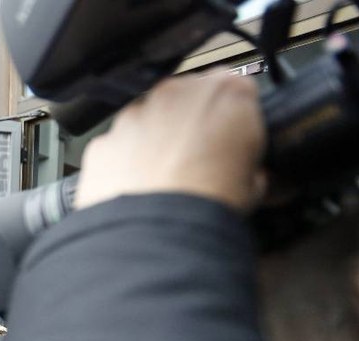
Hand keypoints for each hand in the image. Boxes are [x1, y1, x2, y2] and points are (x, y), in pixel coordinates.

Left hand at [76, 72, 266, 213]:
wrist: (156, 231)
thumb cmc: (209, 202)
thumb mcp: (255, 185)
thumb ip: (253, 165)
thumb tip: (252, 178)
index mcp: (226, 92)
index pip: (237, 91)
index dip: (234, 120)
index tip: (232, 140)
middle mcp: (176, 94)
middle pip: (186, 101)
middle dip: (190, 126)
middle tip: (197, 164)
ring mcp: (133, 115)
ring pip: (146, 122)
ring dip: (154, 143)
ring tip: (164, 182)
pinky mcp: (103, 142)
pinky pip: (115, 149)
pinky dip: (122, 165)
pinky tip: (134, 191)